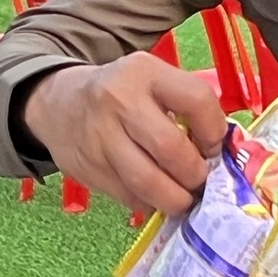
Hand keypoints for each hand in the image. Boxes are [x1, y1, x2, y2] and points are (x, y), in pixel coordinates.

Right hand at [22, 54, 229, 217]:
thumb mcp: (150, 80)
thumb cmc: (119, 93)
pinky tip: (157, 197)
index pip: (197, 100)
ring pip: (148, 182)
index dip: (215, 131)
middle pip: (172, 149)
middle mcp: (119, 101)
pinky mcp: (89, 169)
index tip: (214, 147)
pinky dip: (151, 204)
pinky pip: (130, 197)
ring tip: (185, 198)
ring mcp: (100, 138)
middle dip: (196, 174)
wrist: (57, 103)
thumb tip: (220, 151)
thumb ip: (184, 106)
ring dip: (176, 199)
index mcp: (143, 72)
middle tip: (201, 181)